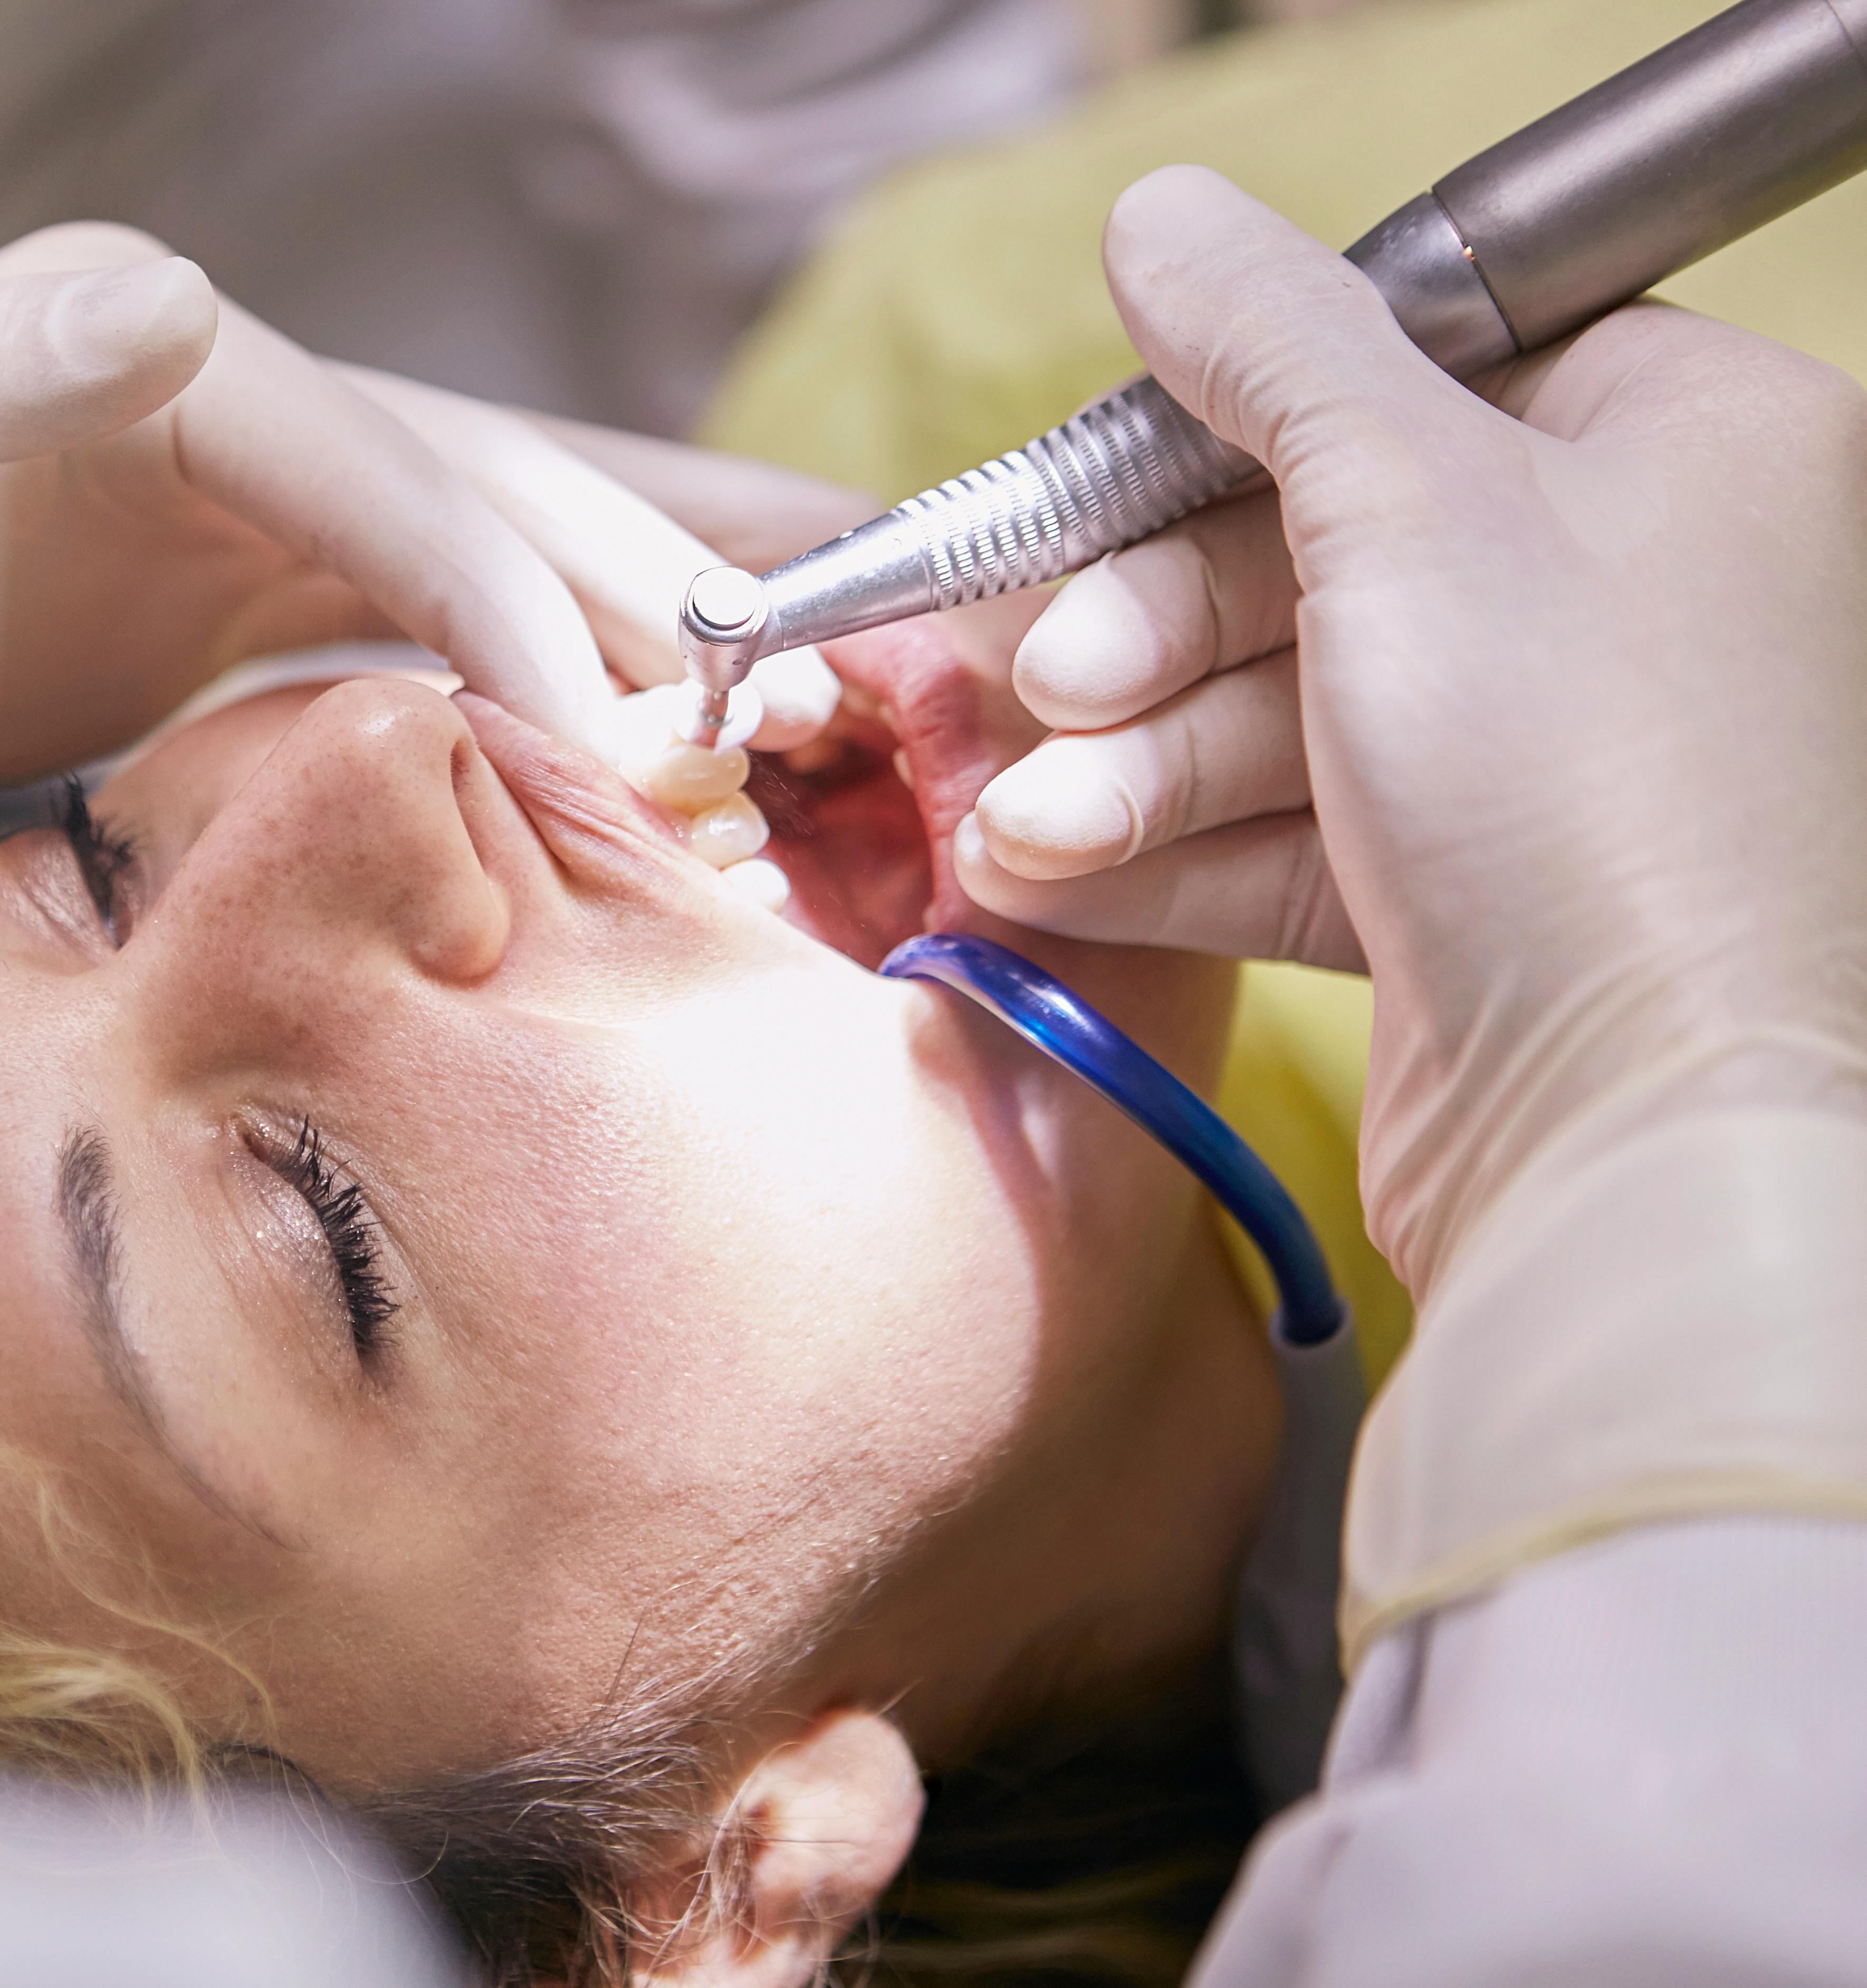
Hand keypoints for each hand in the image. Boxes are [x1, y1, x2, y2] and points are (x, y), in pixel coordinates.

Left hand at [0, 225, 856, 783]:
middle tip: (821, 695)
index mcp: (164, 368)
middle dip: (653, 582)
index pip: (392, 476)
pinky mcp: (247, 585)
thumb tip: (160, 302)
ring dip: (661, 605)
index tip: (612, 741)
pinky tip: (668, 715)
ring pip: (508, 536)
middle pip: (497, 480)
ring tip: (843, 656)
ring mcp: (254, 496)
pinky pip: (445, 616)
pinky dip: (563, 662)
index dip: (514, 599)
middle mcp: (238, 408)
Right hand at [959, 167, 1866, 1293]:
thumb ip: (1273, 349)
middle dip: (1151, 635)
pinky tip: (1047, 878)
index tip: (1098, 479)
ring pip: (1283, 710)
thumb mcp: (1402, 502)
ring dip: (1129, 766)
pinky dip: (1166, 853)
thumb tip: (1164, 214)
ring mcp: (1550, 758)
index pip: (1418, 370)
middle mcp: (1630, 594)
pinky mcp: (1472, 900)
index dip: (1238, 424)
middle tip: (1056, 684)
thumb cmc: (1580, 789)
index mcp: (1681, 446)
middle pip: (1319, 551)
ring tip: (1028, 828)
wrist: (1642, 1135)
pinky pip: (1287, 834)